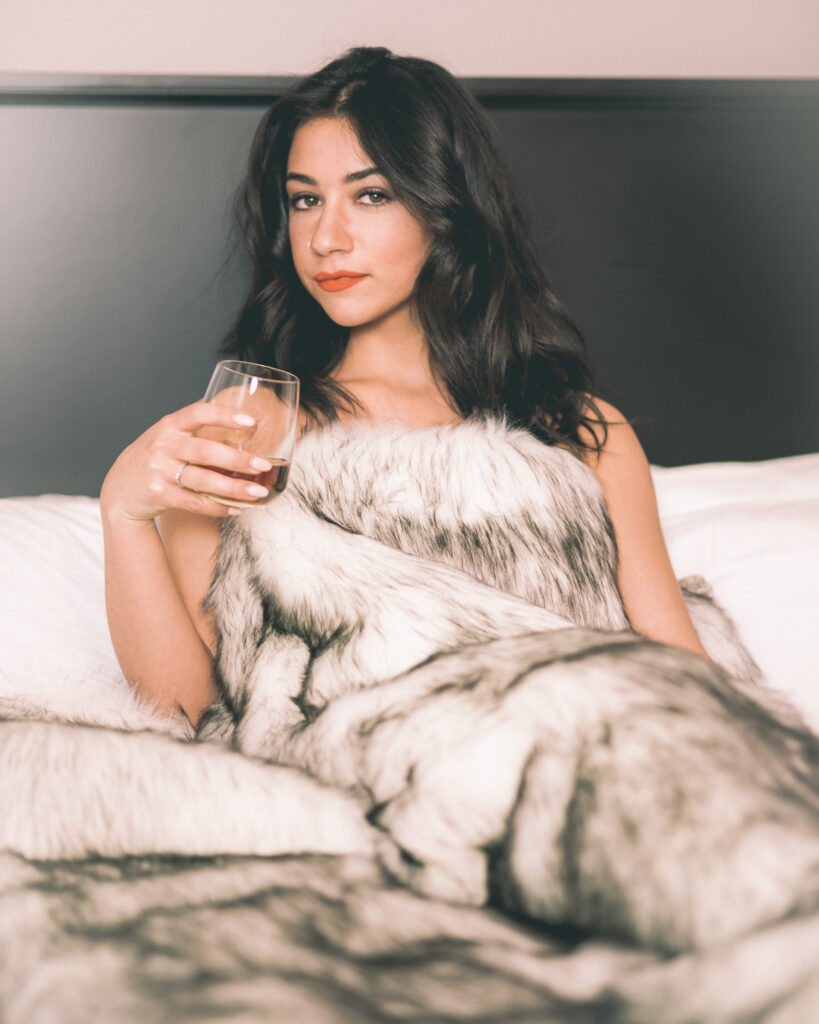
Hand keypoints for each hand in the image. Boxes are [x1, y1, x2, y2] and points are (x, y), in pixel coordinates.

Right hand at [100, 401, 273, 522]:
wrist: (119, 491)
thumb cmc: (153, 459)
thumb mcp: (166, 436)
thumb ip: (195, 426)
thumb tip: (238, 413)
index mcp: (169, 426)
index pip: (197, 414)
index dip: (224, 415)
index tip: (250, 422)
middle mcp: (163, 446)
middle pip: (205, 451)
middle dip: (238, 459)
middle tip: (264, 465)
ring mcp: (159, 471)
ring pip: (203, 479)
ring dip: (234, 488)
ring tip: (259, 492)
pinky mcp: (159, 495)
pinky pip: (194, 502)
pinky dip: (217, 507)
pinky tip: (237, 508)